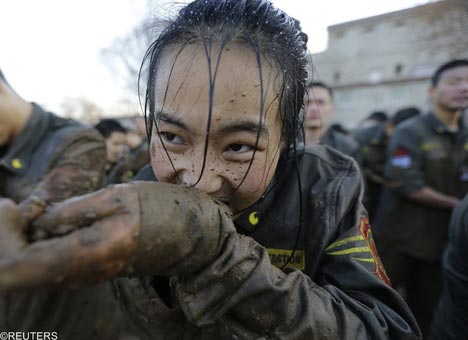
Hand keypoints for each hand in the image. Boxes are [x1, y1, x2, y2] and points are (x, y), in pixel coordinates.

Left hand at [0, 182, 230, 292]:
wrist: (189, 233)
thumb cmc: (160, 209)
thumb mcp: (115, 198)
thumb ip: (71, 212)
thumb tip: (34, 223)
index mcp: (89, 254)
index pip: (18, 269)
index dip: (3, 239)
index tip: (12, 208)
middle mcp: (83, 273)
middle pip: (20, 270)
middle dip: (10, 235)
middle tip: (23, 205)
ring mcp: (85, 275)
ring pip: (33, 265)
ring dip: (25, 236)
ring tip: (39, 207)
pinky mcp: (88, 269)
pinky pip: (49, 260)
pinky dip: (40, 240)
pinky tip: (53, 218)